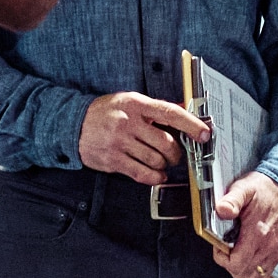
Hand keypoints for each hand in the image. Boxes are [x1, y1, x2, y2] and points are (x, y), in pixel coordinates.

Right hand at [79, 92, 207, 184]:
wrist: (73, 124)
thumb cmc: (106, 112)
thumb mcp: (130, 101)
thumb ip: (156, 108)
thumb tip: (185, 109)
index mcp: (137, 104)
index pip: (171, 113)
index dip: (191, 125)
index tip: (204, 134)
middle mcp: (129, 122)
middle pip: (166, 142)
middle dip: (177, 153)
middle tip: (175, 155)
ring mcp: (120, 142)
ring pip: (156, 160)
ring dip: (165, 165)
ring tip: (162, 163)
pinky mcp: (113, 160)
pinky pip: (142, 173)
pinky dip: (154, 177)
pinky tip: (156, 174)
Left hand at [211, 172, 277, 277]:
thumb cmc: (264, 189)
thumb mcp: (244, 188)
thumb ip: (231, 200)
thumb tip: (222, 210)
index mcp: (258, 233)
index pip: (236, 264)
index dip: (222, 259)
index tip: (219, 247)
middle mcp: (268, 246)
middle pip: (243, 274)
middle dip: (230, 265)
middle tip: (226, 250)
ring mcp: (275, 251)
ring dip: (242, 270)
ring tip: (237, 255)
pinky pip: (266, 274)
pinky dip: (254, 271)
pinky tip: (249, 256)